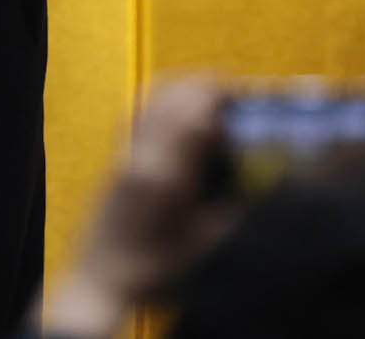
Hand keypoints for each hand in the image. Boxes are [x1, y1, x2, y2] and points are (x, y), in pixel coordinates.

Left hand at [33, 76, 238, 338]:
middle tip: (234, 91)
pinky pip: (139, 110)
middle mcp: (143, 155)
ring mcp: (125, 153)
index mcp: (167, 175)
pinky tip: (178, 108)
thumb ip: (234, 207)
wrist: (101, 279)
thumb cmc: (155, 268)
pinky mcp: (116, 157)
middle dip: (206, 86)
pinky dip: (162, 99)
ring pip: (153, 98)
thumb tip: (264, 179)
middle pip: (174, 97)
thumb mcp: (205, 242)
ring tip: (210, 94)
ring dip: (183, 87)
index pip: (194, 116)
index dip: (221, 97)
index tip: (245, 94)